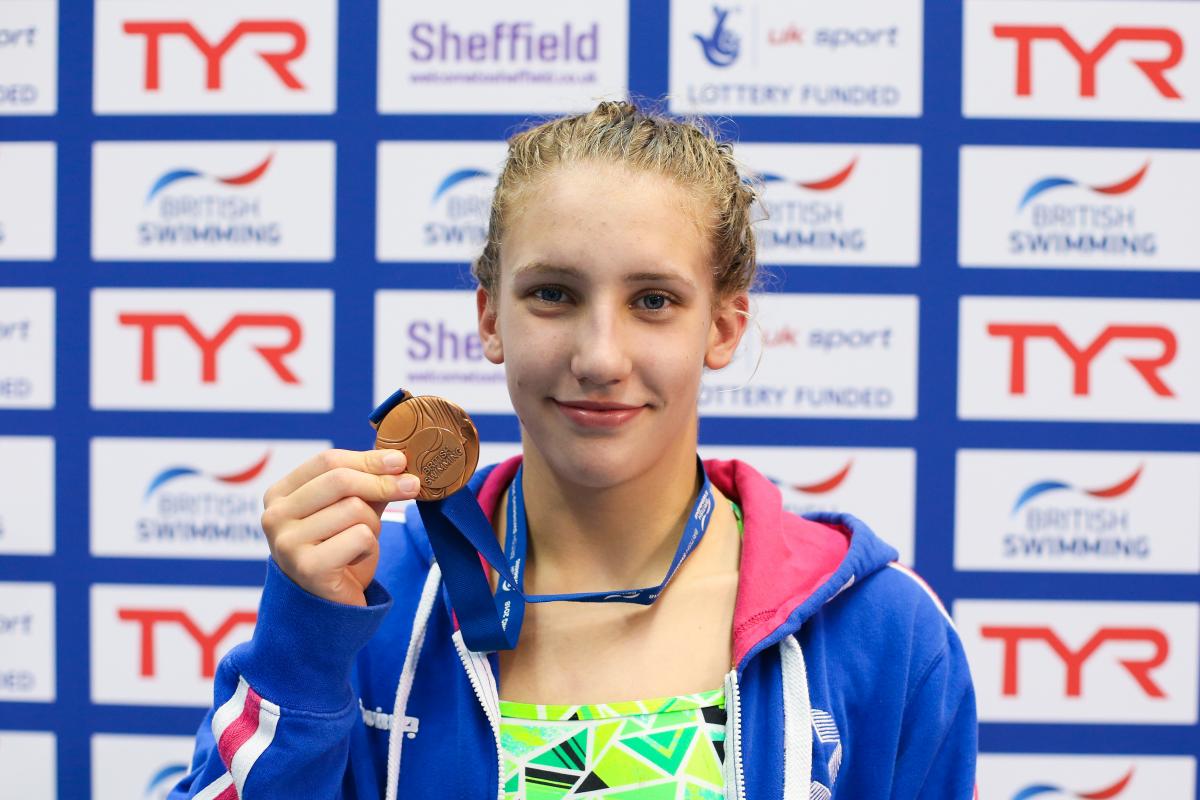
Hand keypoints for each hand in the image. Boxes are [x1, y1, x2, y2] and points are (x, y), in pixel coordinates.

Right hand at [261, 449, 421, 605]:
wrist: (330, 607)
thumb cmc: (340, 552)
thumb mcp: (351, 510)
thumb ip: (367, 484)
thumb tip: (397, 460)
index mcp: (280, 494)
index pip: (327, 461)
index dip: (368, 459)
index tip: (400, 460)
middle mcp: (275, 516)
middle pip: (340, 480)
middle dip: (382, 482)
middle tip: (412, 486)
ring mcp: (287, 542)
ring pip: (354, 508)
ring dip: (373, 524)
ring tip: (362, 541)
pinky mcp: (307, 567)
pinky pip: (360, 537)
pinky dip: (369, 547)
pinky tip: (355, 559)